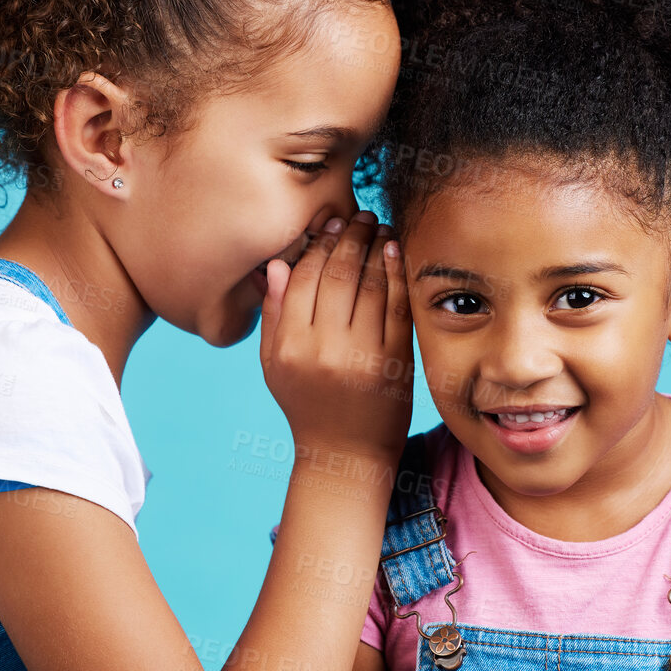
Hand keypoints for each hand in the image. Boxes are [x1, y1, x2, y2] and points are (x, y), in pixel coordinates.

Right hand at [259, 209, 412, 464]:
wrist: (345, 454)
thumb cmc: (307, 405)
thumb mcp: (275, 365)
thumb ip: (274, 315)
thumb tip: (277, 264)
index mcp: (289, 347)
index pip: (302, 278)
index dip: (317, 245)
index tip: (329, 224)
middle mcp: (323, 350)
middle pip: (337, 275)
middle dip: (350, 237)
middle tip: (358, 216)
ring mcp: (361, 356)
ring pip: (369, 285)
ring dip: (376, 246)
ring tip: (378, 226)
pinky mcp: (393, 363)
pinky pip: (396, 306)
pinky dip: (397, 273)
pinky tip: (395, 251)